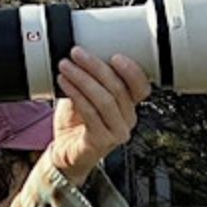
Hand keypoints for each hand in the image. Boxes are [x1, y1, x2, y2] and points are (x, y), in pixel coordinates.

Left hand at [48, 49, 151, 186]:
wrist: (66, 152)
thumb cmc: (78, 123)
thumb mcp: (86, 95)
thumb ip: (92, 79)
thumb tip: (83, 55)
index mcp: (129, 106)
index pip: (141, 87)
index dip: (132, 71)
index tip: (114, 55)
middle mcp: (128, 120)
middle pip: (118, 89)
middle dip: (96, 67)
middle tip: (77, 54)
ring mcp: (117, 133)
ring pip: (104, 100)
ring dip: (82, 79)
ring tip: (66, 67)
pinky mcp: (102, 142)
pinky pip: (91, 113)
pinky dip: (76, 94)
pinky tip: (65, 83)